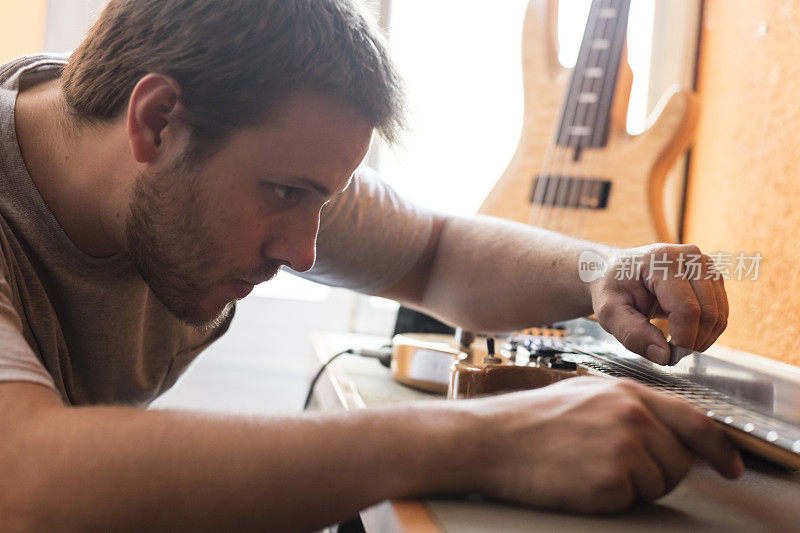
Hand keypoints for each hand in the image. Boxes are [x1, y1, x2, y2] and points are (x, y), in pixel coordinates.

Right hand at [469, 377, 742, 512]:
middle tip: (616, 465)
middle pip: (680, 460)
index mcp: (629, 393)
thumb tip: (667, 427)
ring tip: (590, 467)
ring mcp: (624, 449)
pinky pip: (633, 501)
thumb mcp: (587, 394)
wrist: (493, 439)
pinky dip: (612, 498)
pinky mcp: (611, 481)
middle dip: (658, 470)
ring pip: (660, 484)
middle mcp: (633, 417)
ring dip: (634, 486)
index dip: (720, 448)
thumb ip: (632, 405)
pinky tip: (581, 479)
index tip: (731, 466)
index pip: (696, 422)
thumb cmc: (532, 419)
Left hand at [590, 243, 727, 364]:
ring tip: (675, 345)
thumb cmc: (612, 289)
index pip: (687, 308)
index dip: (682, 339)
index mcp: (661, 260)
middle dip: (693, 342)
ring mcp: (704, 265)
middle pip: (708, 312)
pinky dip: (706, 331)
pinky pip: (721, 313)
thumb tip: (664, 355)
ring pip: (719, 314)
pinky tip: (684, 334)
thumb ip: (632, 333)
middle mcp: (689, 256)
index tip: (667, 356)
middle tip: (670, 355)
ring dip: (701, 339)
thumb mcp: (609, 312)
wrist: (614, 271)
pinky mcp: (712, 277)